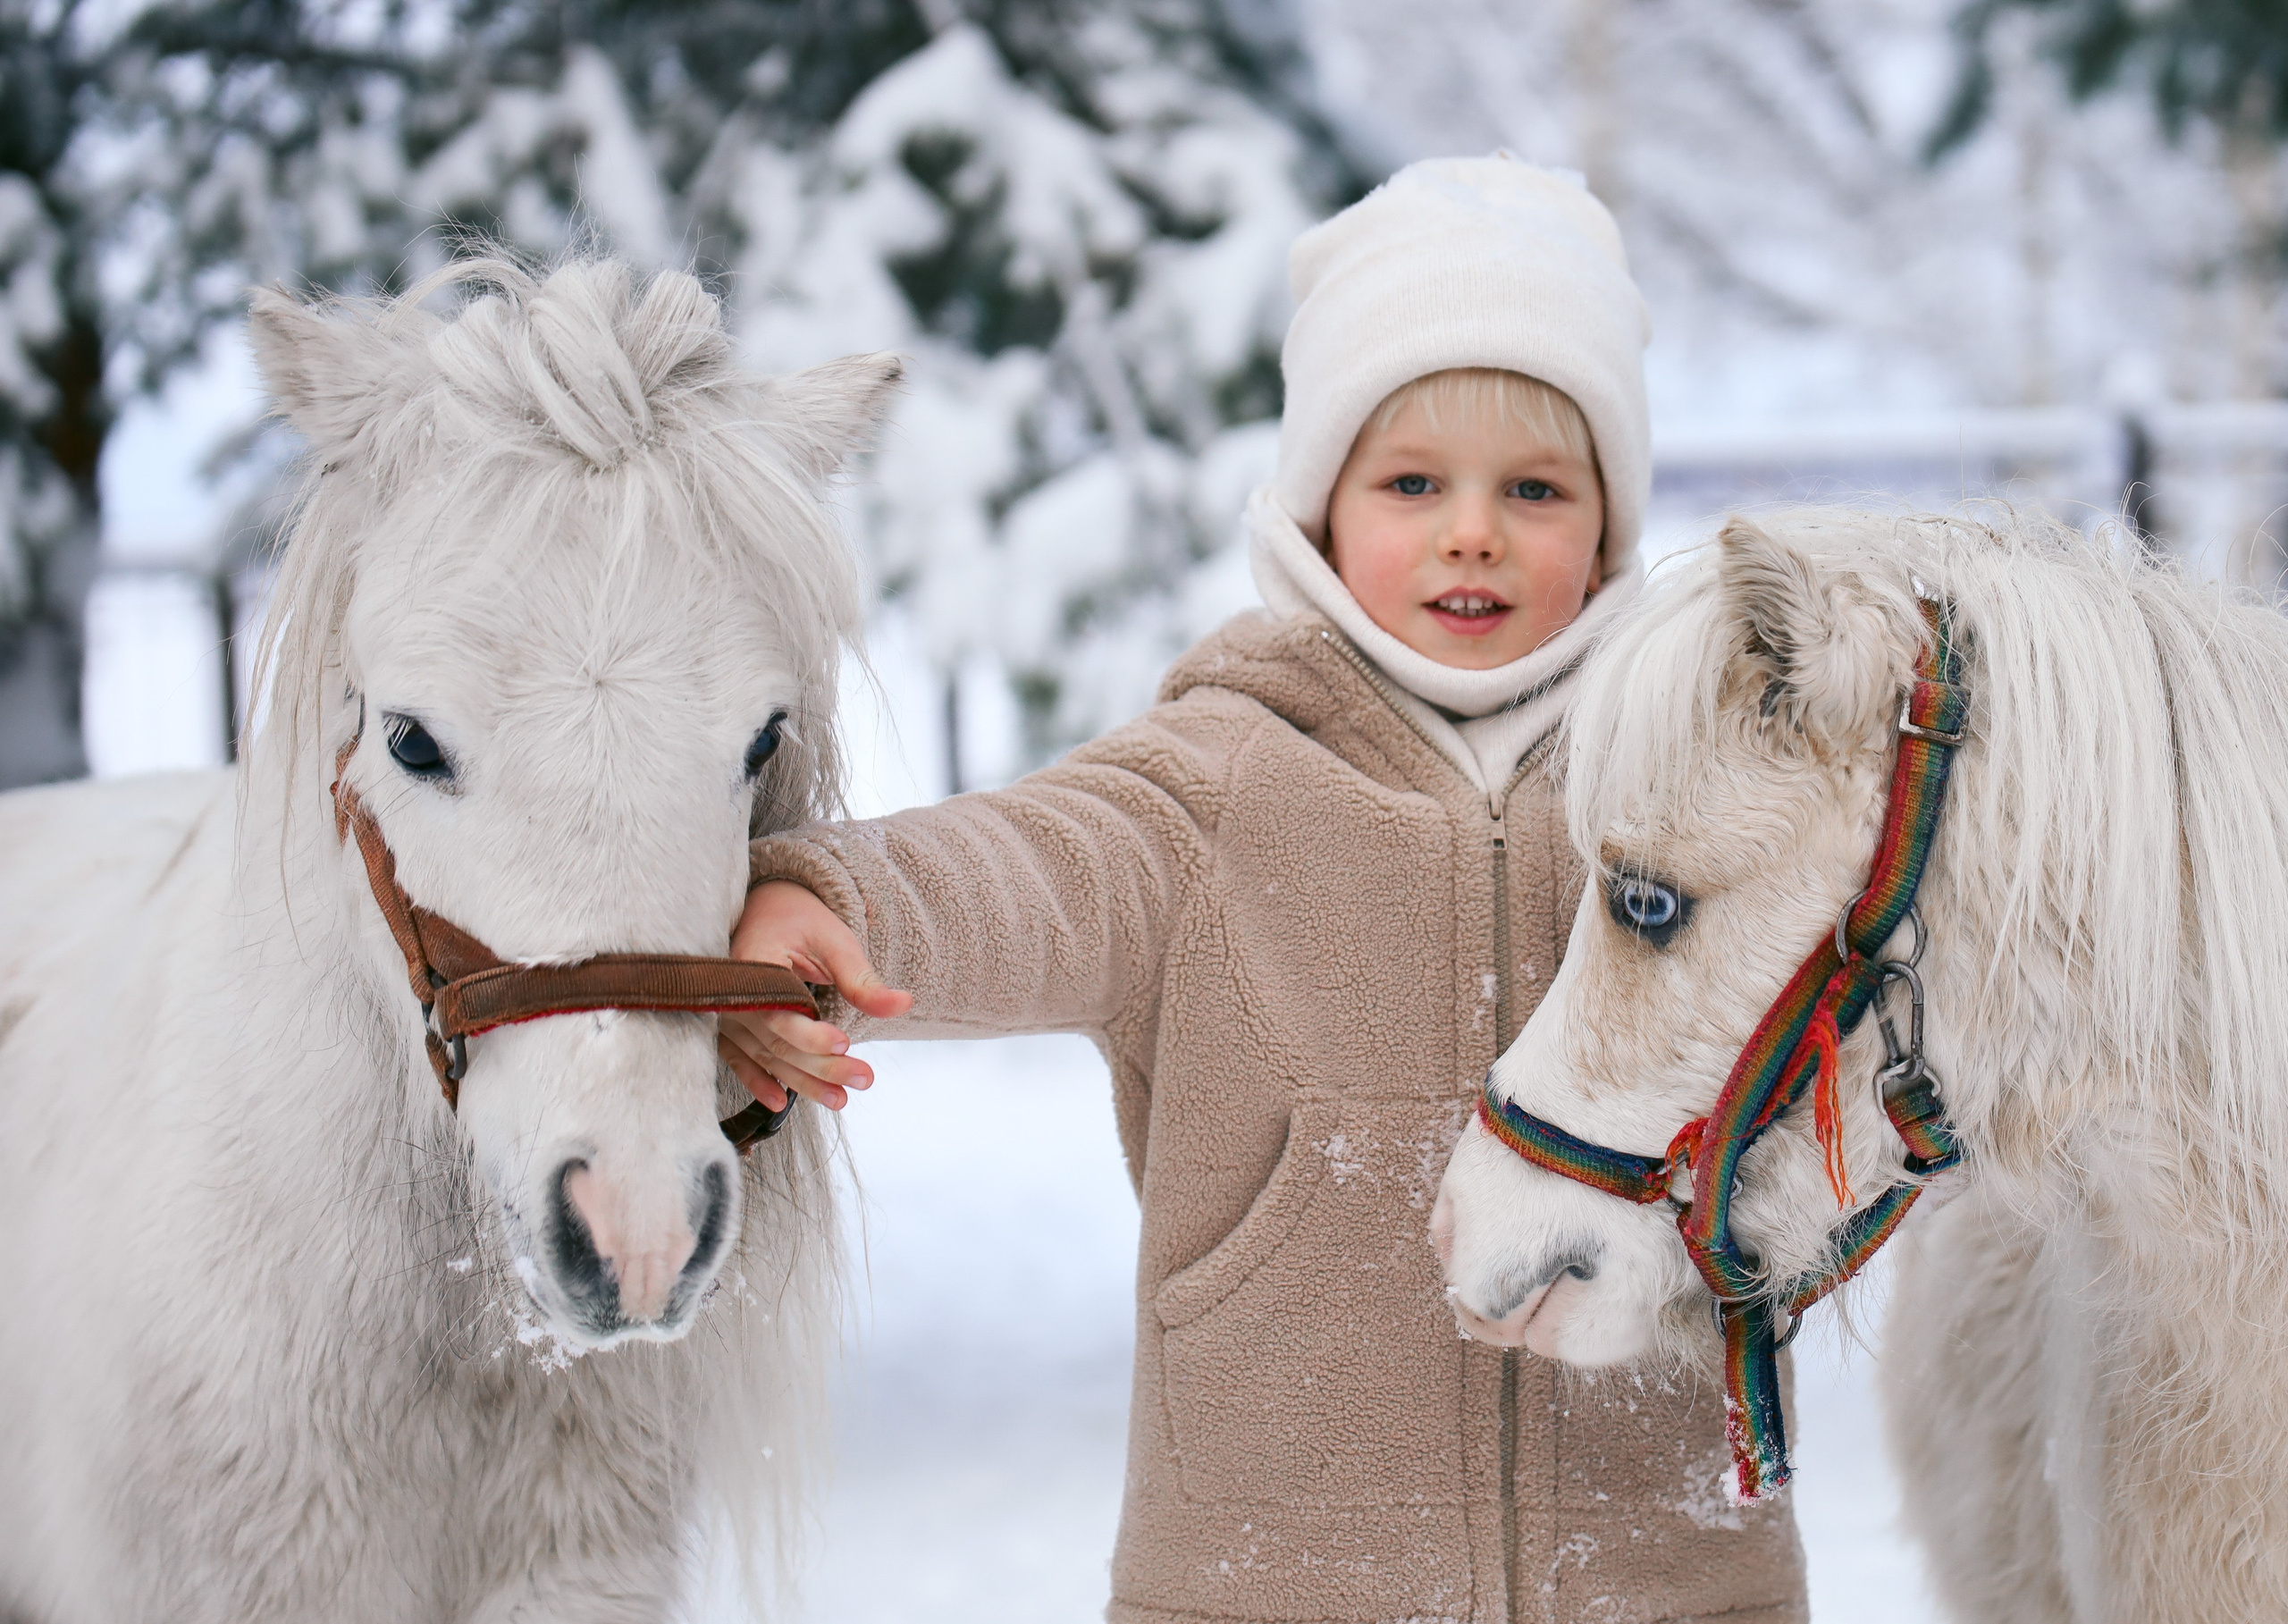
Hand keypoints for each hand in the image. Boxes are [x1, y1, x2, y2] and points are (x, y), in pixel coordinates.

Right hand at [720, 880, 911, 1111]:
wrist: (764, 909)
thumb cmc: (800, 919)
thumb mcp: (835, 940)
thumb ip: (861, 979)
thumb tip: (903, 1005)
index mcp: (754, 963)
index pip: (779, 1012)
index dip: (811, 1035)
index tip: (846, 1046)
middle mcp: (732, 994)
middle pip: (778, 1041)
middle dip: (822, 1067)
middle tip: (864, 1078)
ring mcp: (728, 1013)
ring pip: (766, 1056)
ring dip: (803, 1082)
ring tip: (841, 1099)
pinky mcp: (730, 1026)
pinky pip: (740, 1060)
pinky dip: (759, 1082)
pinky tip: (780, 1103)